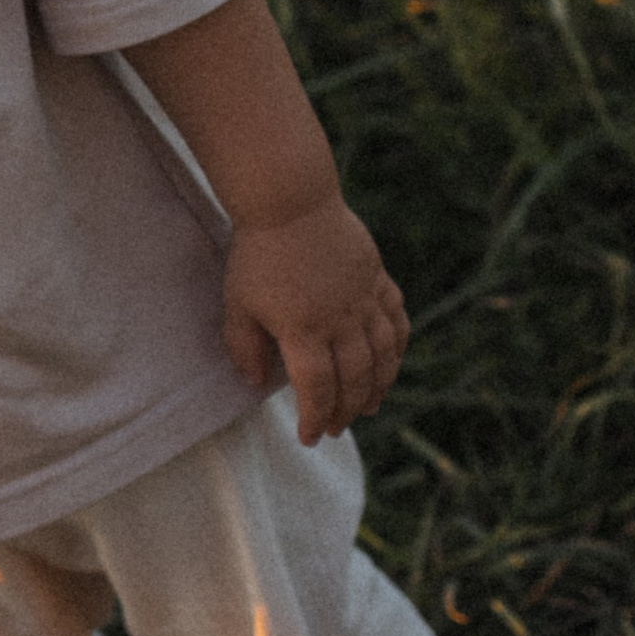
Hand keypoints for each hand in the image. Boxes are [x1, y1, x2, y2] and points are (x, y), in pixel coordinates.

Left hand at [221, 190, 407, 438]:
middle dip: (346, 411)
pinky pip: (396, 319)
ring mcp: (363, 297)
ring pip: (382, 354)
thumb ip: (244, 347)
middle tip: (335, 428)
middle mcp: (339, 318)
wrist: (290, 199)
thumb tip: (255, 384)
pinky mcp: (376, 277)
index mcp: (302, 328)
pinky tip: (390, 361)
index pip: (316, 388)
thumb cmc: (257, 252)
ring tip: (369, 407)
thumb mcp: (237, 303)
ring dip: (378, 386)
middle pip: (354, 378)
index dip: (314, 417)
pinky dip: (397, 346)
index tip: (309, 436)